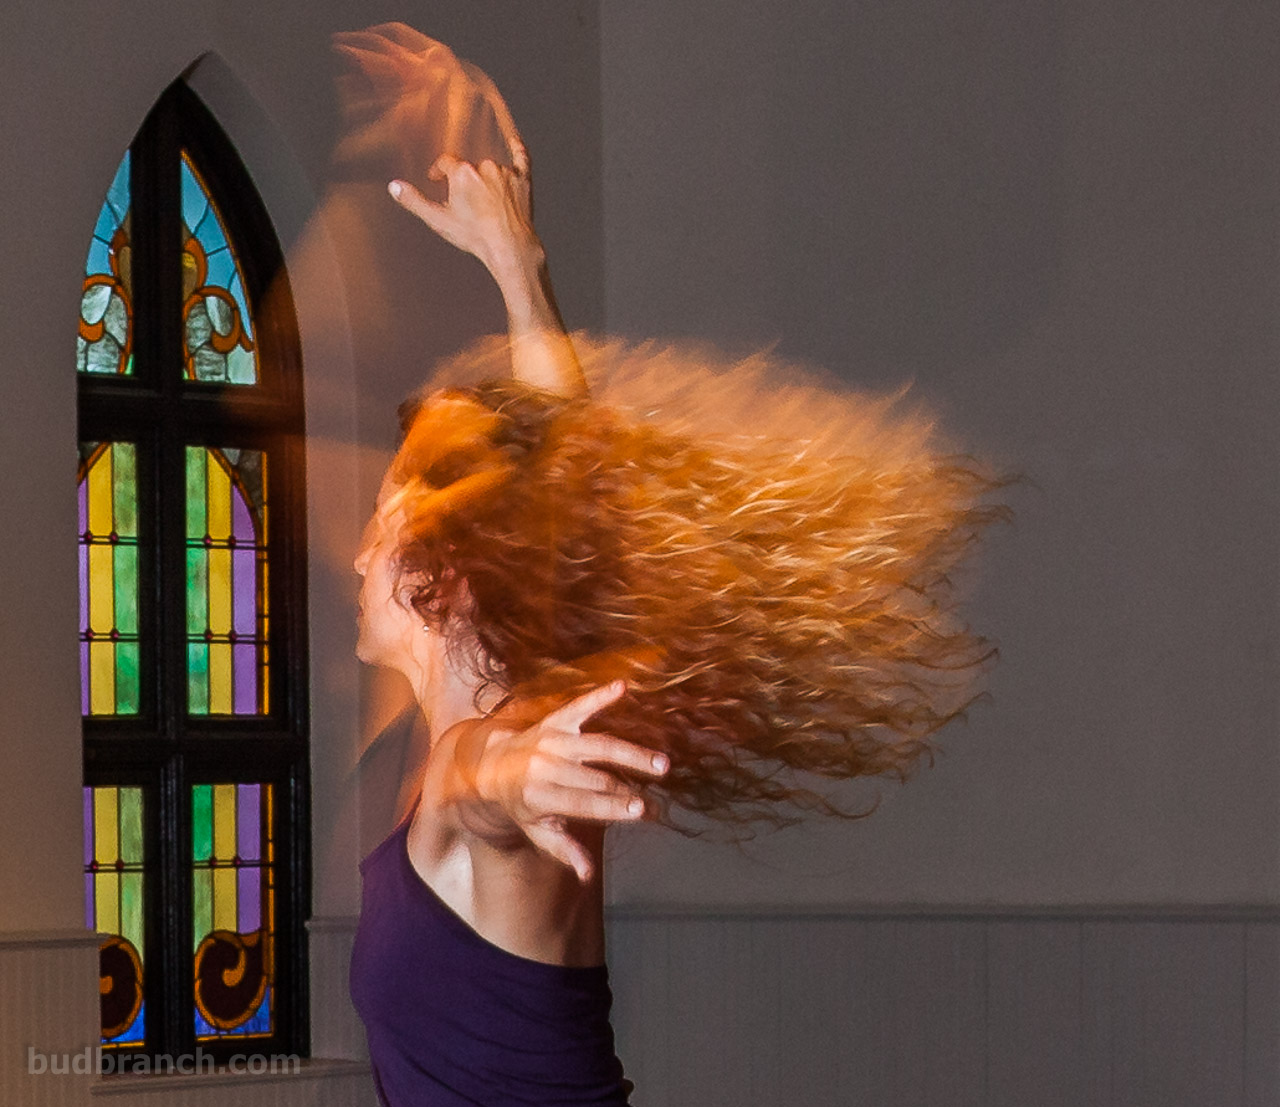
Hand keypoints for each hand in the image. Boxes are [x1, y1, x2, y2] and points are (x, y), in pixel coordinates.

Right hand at [388, 141, 538, 281]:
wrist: (509, 247)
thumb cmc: (474, 236)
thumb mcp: (438, 220)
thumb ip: (414, 201)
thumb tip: (394, 186)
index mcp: (462, 172)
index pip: (446, 163)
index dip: (439, 171)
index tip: (437, 179)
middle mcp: (484, 166)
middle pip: (470, 167)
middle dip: (464, 180)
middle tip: (464, 201)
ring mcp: (505, 172)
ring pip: (491, 168)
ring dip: (486, 178)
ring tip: (485, 200)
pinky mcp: (523, 180)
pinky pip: (522, 158)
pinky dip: (518, 150)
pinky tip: (516, 142)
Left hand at [459, 681, 669, 881]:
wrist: (490, 764)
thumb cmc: (521, 804)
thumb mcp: (535, 831)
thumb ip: (563, 850)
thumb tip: (587, 875)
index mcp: (538, 796)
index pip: (583, 803)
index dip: (614, 807)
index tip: (643, 811)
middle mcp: (545, 765)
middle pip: (598, 778)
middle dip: (631, 791)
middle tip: (661, 803)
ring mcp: (552, 739)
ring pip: (599, 745)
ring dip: (633, 753)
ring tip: (662, 764)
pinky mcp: (557, 719)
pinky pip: (581, 705)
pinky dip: (601, 696)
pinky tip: (623, 687)